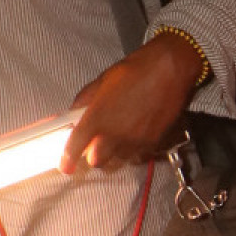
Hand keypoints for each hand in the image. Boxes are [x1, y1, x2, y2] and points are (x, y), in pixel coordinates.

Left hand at [62, 40, 201, 172]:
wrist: (170, 69)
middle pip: (97, 161)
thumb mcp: (102, 81)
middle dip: (94, 154)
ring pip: (118, 160)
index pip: (76, 147)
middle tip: (97, 142)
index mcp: (98, 116)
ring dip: (115, 152)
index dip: (68, 160)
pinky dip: (134, 150)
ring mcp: (135, 140)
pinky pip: (138, 156)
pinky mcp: (153, 143)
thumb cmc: (136, 70)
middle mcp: (115, 133)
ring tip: (120, 135)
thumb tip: (72, 115)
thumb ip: (84, 102)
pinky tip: (135, 135)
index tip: (66, 165)